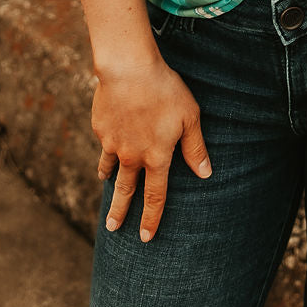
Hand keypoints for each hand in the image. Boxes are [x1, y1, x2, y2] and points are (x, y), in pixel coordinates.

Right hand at [92, 53, 211, 241]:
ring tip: (106, 186)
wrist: (128, 69)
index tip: (145, 237)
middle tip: (112, 228)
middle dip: (119, 212)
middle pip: (125, 191)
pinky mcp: (100, 128)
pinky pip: (104, 143)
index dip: (151, 218)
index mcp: (156, 157)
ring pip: (110, 169)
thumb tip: (205, 174)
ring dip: (109, 181)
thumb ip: (195, 148)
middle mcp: (132, 156)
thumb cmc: (165, 90)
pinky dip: (106, 149)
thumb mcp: (189, 117)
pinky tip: (108, 144)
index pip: (155, 196)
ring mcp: (113, 143)